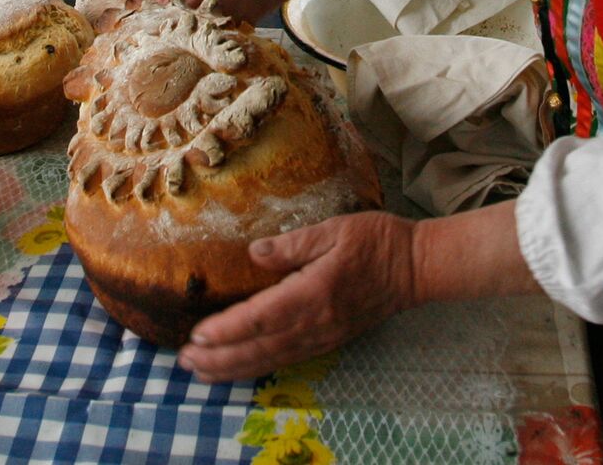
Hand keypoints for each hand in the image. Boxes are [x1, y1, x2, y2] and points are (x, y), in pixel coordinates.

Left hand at [178, 212, 417, 381]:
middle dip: (220, 358)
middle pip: (261, 348)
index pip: (263, 316)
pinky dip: (259, 367)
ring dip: (234, 368)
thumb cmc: (377, 241)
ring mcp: (325, 335)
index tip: (198, 334)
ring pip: (272, 359)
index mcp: (315, 292)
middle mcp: (317, 322)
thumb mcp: (335, 229)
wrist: (417, 268)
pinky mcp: (330, 339)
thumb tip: (255, 253)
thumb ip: (293, 243)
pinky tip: (240, 368)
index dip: (228, 329)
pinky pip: (288, 359)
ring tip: (202, 372)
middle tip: (185, 362)